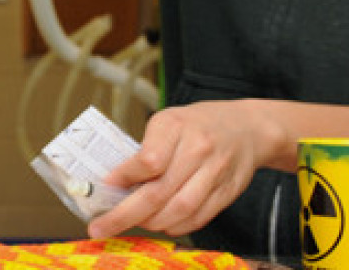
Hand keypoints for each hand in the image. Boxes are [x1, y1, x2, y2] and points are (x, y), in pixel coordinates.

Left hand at [87, 100, 274, 239]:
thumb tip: (117, 182)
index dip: (125, 178)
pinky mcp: (227, 193)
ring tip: (132, 223)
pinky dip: (175, 226)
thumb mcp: (166, 123)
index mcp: (176, 126)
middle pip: (160, 191)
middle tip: (101, 226)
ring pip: (179, 209)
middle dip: (126, 214)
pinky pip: (198, 217)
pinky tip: (160, 224)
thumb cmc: (196, 124)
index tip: (105, 187)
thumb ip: (145, 149)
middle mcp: (198, 149)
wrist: (246, 128)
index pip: (149, 160)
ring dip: (151, 223)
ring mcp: (215, 173)